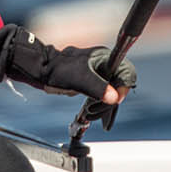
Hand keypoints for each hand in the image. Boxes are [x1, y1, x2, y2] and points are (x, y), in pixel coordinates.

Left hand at [0, 27, 135, 122]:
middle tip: (95, 111)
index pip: (127, 73)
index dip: (123, 88)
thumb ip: (98, 87)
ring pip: (112, 93)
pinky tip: (91, 112)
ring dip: (103, 106)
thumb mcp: (79, 79)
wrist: (43, 69)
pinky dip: (99, 105)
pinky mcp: (95, 82)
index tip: (114, 100)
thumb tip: (114, 98)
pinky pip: (103, 96)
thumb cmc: (59, 69)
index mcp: (106, 58)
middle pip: (120, 86)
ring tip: (89, 113)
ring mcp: (101, 73)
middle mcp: (106, 64)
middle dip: (109, 102)